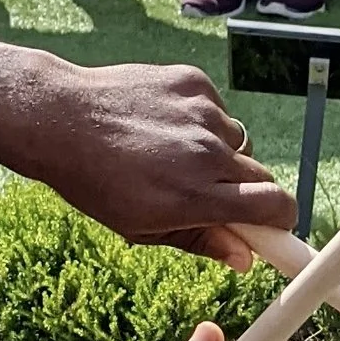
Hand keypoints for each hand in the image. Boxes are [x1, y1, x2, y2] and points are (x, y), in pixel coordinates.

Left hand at [15, 59, 293, 260]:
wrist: (58, 118)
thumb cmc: (95, 181)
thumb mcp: (141, 228)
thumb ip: (201, 241)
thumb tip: (245, 258)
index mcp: (196, 196)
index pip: (275, 206)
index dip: (281, 219)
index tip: (274, 224)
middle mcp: (207, 152)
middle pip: (262, 174)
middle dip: (247, 189)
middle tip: (210, 193)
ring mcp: (203, 112)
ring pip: (237, 141)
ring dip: (218, 153)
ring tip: (171, 153)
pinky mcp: (194, 82)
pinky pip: (216, 110)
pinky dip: (199, 120)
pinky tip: (161, 124)